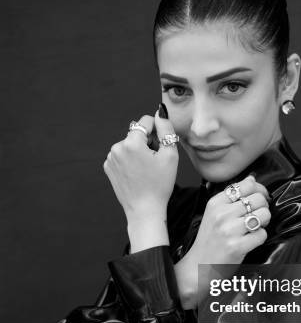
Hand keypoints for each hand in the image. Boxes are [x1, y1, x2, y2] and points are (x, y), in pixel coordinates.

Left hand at [103, 106, 178, 221]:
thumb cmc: (160, 184)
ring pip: (129, 145)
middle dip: (147, 142)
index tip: (161, 147)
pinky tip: (137, 174)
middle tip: (155, 162)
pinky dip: (129, 160)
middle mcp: (117, 148)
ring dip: (138, 151)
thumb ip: (166, 129)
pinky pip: (121, 156)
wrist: (144, 209)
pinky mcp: (108, 168)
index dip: (157, 131)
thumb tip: (159, 112)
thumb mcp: (170, 155)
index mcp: (131, 143)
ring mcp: (110, 158)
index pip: (145, 122)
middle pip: (137, 134)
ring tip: (146, 169)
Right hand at [174, 175, 270, 308]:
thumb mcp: (214, 213)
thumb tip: (252, 178)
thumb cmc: (209, 240)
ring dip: (263, 222)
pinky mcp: (237, 246)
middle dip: (263, 207)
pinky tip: (249, 241)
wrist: (198, 267)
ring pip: (264, 215)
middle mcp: (222, 214)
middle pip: (259, 199)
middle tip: (257, 217)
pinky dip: (259, 238)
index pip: (247, 185)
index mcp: (215, 203)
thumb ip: (232, 196)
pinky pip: (262, 234)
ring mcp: (229, 230)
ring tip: (253, 228)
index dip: (259, 190)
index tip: (259, 199)